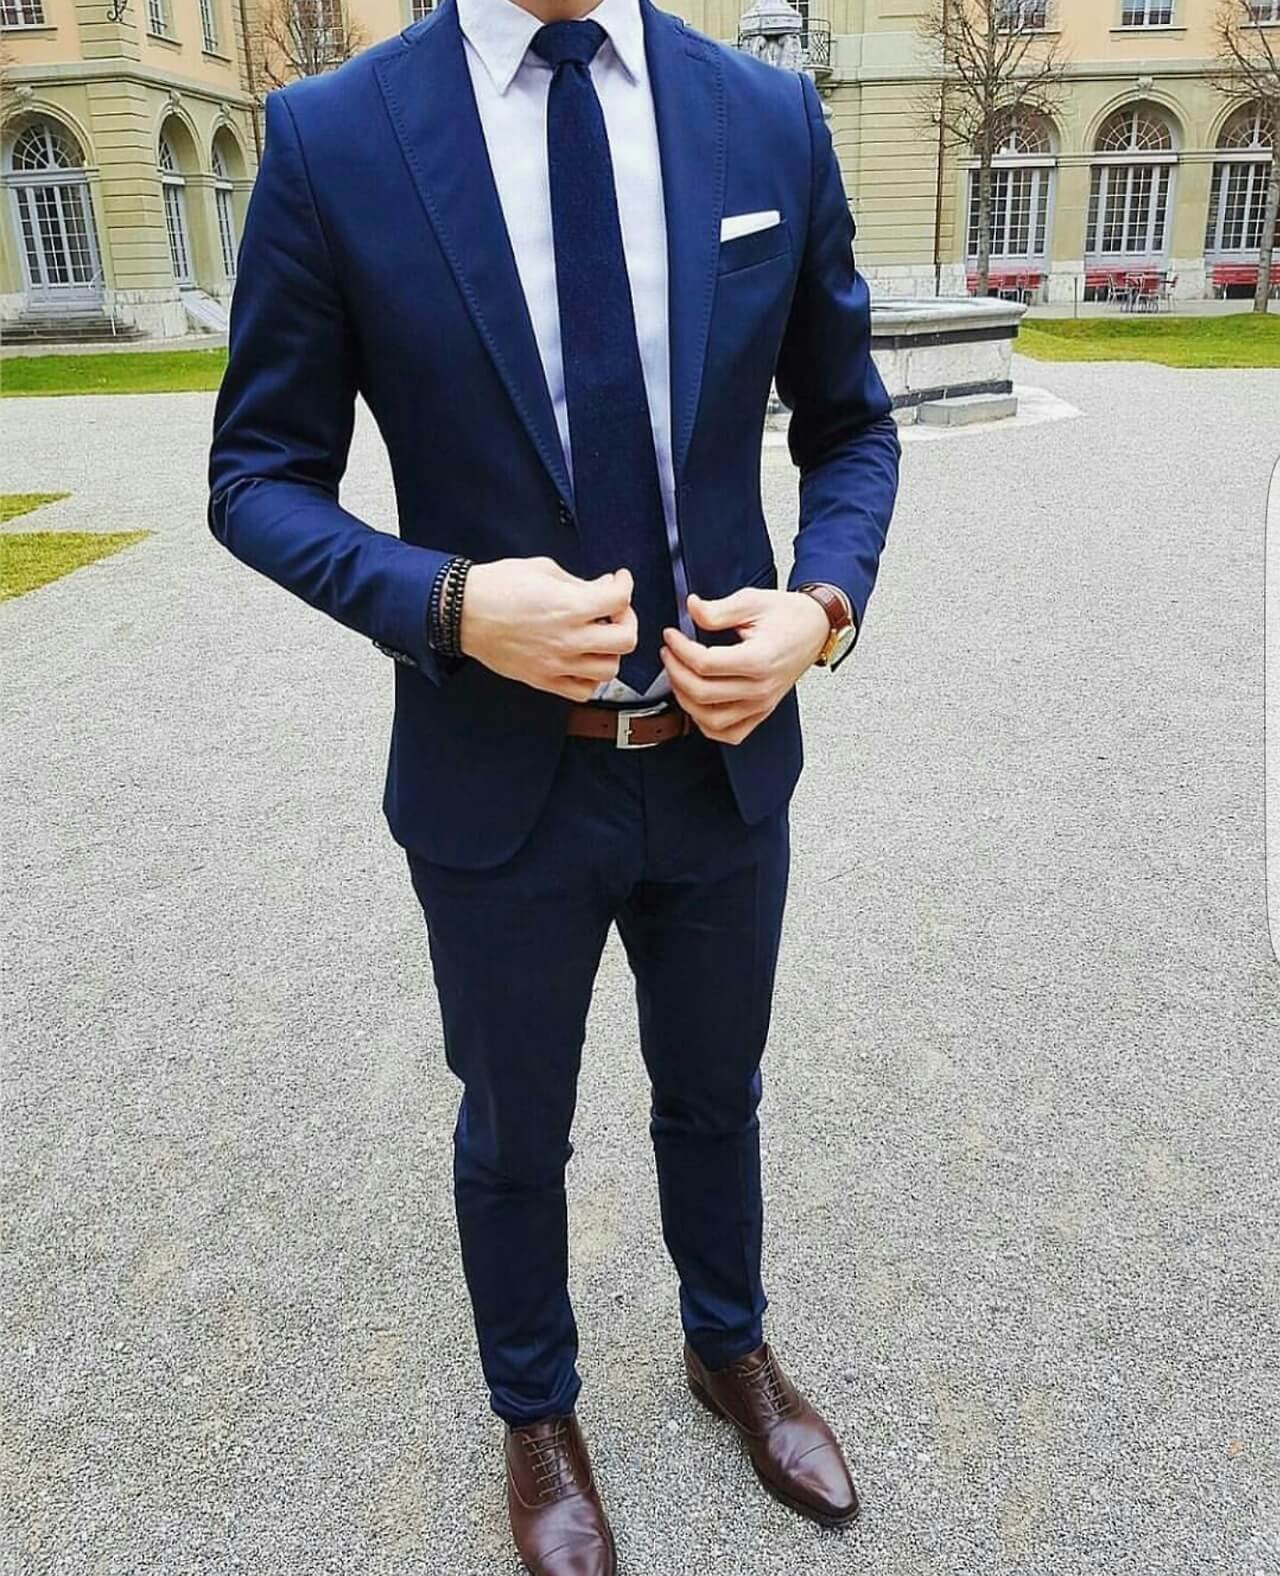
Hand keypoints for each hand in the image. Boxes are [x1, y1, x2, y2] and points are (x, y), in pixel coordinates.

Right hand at [460, 557, 636, 700]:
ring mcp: (556, 663)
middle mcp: (567, 639)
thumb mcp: (543, 569)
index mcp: (569, 607)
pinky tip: (584, 661)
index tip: (619, 581)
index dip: (625, 585)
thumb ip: (579, 583)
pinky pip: (583, 691)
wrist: (463, 612)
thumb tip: (601, 588)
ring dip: (611, 651)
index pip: (620, 599)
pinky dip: (591, 678)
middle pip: (626, 640)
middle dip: (627, 620)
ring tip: (599, 637)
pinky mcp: (543, 679)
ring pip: (609, 669)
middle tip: (614, 610)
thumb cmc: (496, 587)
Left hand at [660, 588, 829, 744]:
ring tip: (678, 677)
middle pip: (702, 693)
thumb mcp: (752, 602)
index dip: (680, 649)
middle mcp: (761, 688)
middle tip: (669, 653)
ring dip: (686, 701)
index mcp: (759, 660)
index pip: (705, 664)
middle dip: (676, 672)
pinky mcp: (762, 712)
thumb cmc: (788, 616)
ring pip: (711, 720)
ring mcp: (762, 704)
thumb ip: (718, 610)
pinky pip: (730, 734)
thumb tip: (691, 609)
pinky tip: (698, 705)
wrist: (815, 628)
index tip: (671, 635)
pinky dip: (708, 725)